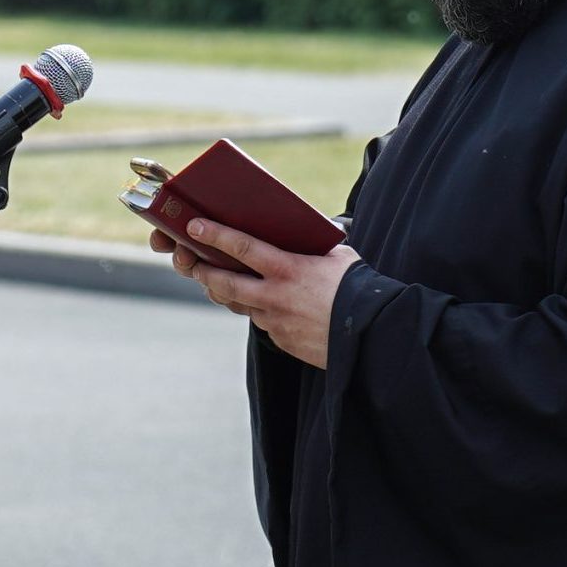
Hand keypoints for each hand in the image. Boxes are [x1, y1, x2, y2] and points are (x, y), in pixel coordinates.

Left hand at [172, 219, 361, 369]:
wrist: (372, 334)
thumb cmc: (358, 289)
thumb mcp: (336, 257)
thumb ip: (313, 248)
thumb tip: (303, 235)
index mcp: (288, 269)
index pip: (242, 248)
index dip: (215, 235)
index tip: (194, 226)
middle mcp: (275, 296)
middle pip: (226, 283)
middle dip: (205, 272)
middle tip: (195, 263)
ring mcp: (275, 321)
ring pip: (239, 305)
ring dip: (227, 293)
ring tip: (219, 282)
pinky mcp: (281, 340)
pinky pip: (262, 323)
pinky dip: (259, 312)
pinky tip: (264, 304)